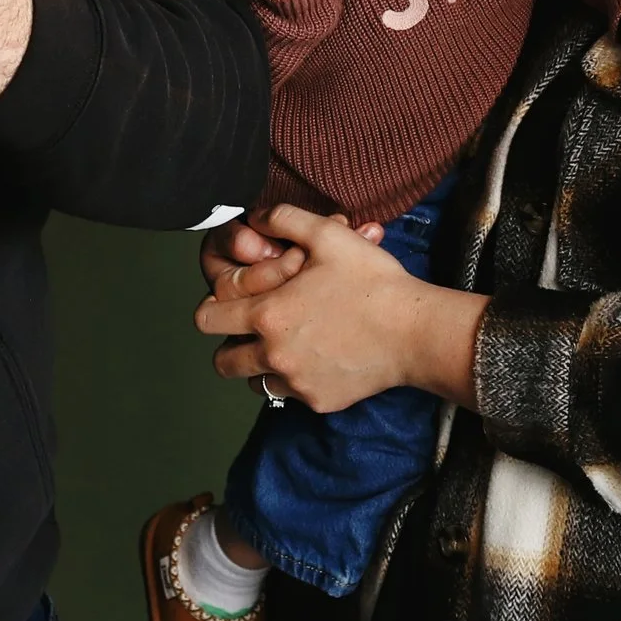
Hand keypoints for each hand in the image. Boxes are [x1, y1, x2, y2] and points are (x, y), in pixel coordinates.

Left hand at [194, 205, 484, 413]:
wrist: (415, 332)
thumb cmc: (372, 282)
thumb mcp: (328, 235)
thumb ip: (284, 219)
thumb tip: (256, 218)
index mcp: (267, 315)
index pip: (206, 320)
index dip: (212, 308)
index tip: (227, 304)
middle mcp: (274, 355)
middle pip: (223, 362)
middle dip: (230, 344)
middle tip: (253, 330)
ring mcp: (296, 384)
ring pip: (254, 384)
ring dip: (260, 366)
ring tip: (284, 345)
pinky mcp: (320, 402)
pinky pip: (291, 397)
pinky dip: (295, 381)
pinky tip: (318, 359)